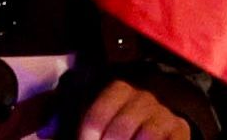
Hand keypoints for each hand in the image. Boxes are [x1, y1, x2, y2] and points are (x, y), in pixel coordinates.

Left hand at [76, 83, 194, 139]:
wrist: (160, 120)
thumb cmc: (120, 123)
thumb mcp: (99, 118)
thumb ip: (72, 125)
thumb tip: (45, 133)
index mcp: (119, 90)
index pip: (98, 113)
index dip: (88, 135)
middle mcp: (144, 98)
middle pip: (122, 126)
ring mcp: (164, 115)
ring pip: (148, 135)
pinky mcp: (181, 131)